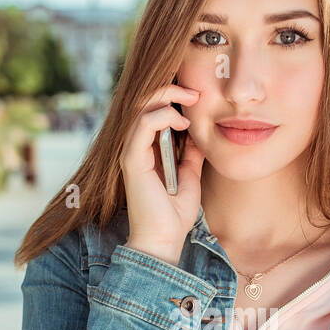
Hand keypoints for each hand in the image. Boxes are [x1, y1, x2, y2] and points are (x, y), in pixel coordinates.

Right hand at [121, 83, 205, 262]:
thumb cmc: (174, 214)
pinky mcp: (131, 160)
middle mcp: (135, 147)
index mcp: (146, 150)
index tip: (197, 95)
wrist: (163, 240)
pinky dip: (163, 117)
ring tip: (191, 99)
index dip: (171, 96)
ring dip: (167, 97)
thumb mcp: (190, 176)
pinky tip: (182, 123)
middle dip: (169, 89)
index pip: (151, 110)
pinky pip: (142, 125)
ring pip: (140, 107)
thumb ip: (190, 154)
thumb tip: (198, 133)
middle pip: (143, 102)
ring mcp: (130, 152)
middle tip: (194, 90)